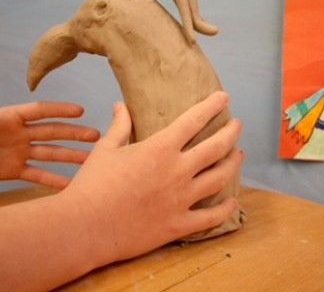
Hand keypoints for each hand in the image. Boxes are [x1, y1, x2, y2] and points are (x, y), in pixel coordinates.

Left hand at [0, 83, 99, 187]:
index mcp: (10, 117)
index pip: (40, 111)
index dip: (59, 111)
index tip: (80, 111)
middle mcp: (20, 133)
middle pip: (52, 132)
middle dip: (74, 134)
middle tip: (97, 135)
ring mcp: (19, 152)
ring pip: (50, 153)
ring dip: (70, 155)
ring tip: (92, 159)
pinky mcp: (14, 170)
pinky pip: (37, 174)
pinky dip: (53, 179)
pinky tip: (70, 184)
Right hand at [64, 91, 243, 264]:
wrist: (84, 227)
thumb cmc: (91, 185)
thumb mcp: (105, 149)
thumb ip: (119, 126)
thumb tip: (120, 105)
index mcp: (160, 149)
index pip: (194, 120)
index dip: (211, 106)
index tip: (223, 97)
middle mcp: (177, 171)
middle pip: (216, 147)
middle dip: (231, 132)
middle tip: (237, 124)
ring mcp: (181, 199)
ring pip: (220, 178)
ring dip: (234, 164)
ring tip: (239, 154)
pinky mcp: (179, 225)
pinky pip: (211, 217)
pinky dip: (226, 209)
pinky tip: (233, 201)